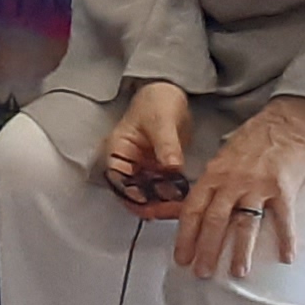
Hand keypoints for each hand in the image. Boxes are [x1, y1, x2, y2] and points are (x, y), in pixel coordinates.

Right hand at [98, 83, 194, 217]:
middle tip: (171, 210)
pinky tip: (186, 201)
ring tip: (182, 208)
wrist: (169, 95)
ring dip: (163, 204)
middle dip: (150, 205)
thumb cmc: (156, 101)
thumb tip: (172, 167)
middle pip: (132, 193)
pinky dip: (173, 197)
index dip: (130, 193)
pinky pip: (163, 190)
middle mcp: (127, 164)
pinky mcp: (158, 172)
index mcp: (117, 151)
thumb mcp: (161, 121)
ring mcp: (143, 169)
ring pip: (148, 195)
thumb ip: (167, 145)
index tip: (149, 202)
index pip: (118, 179)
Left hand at [172, 97, 304, 278]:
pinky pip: (283, 218)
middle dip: (206, 250)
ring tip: (237, 272)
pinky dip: (285, 239)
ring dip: (240, 251)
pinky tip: (286, 256)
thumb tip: (198, 209)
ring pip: (244, 223)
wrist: (286, 121)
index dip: (185, 236)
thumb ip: (212, 183)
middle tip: (202, 273)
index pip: (192, 210)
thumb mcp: (222, 158)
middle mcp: (231, 182)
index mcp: (213, 176)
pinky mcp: (283, 188)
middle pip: (214, 221)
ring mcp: (257, 185)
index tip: (181, 258)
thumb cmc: (253, 140)